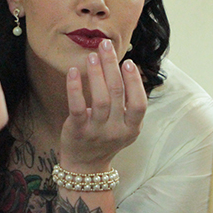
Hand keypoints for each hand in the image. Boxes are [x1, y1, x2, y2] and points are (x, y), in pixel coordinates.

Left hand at [59, 39, 146, 173]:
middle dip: (112, 67)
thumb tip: (127, 67)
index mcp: (132, 128)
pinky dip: (75, 88)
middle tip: (106, 45)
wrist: (85, 166)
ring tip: (92, 56)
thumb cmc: (105, 139)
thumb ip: (127, 103)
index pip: (139, 104)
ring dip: (96, 74)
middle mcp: (116, 131)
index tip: (129, 62)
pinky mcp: (77, 131)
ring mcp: (97, 132)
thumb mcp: (124, 126)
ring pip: (100, 100)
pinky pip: (77, 107)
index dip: (135, 82)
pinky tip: (73, 72)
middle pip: (117, 94)